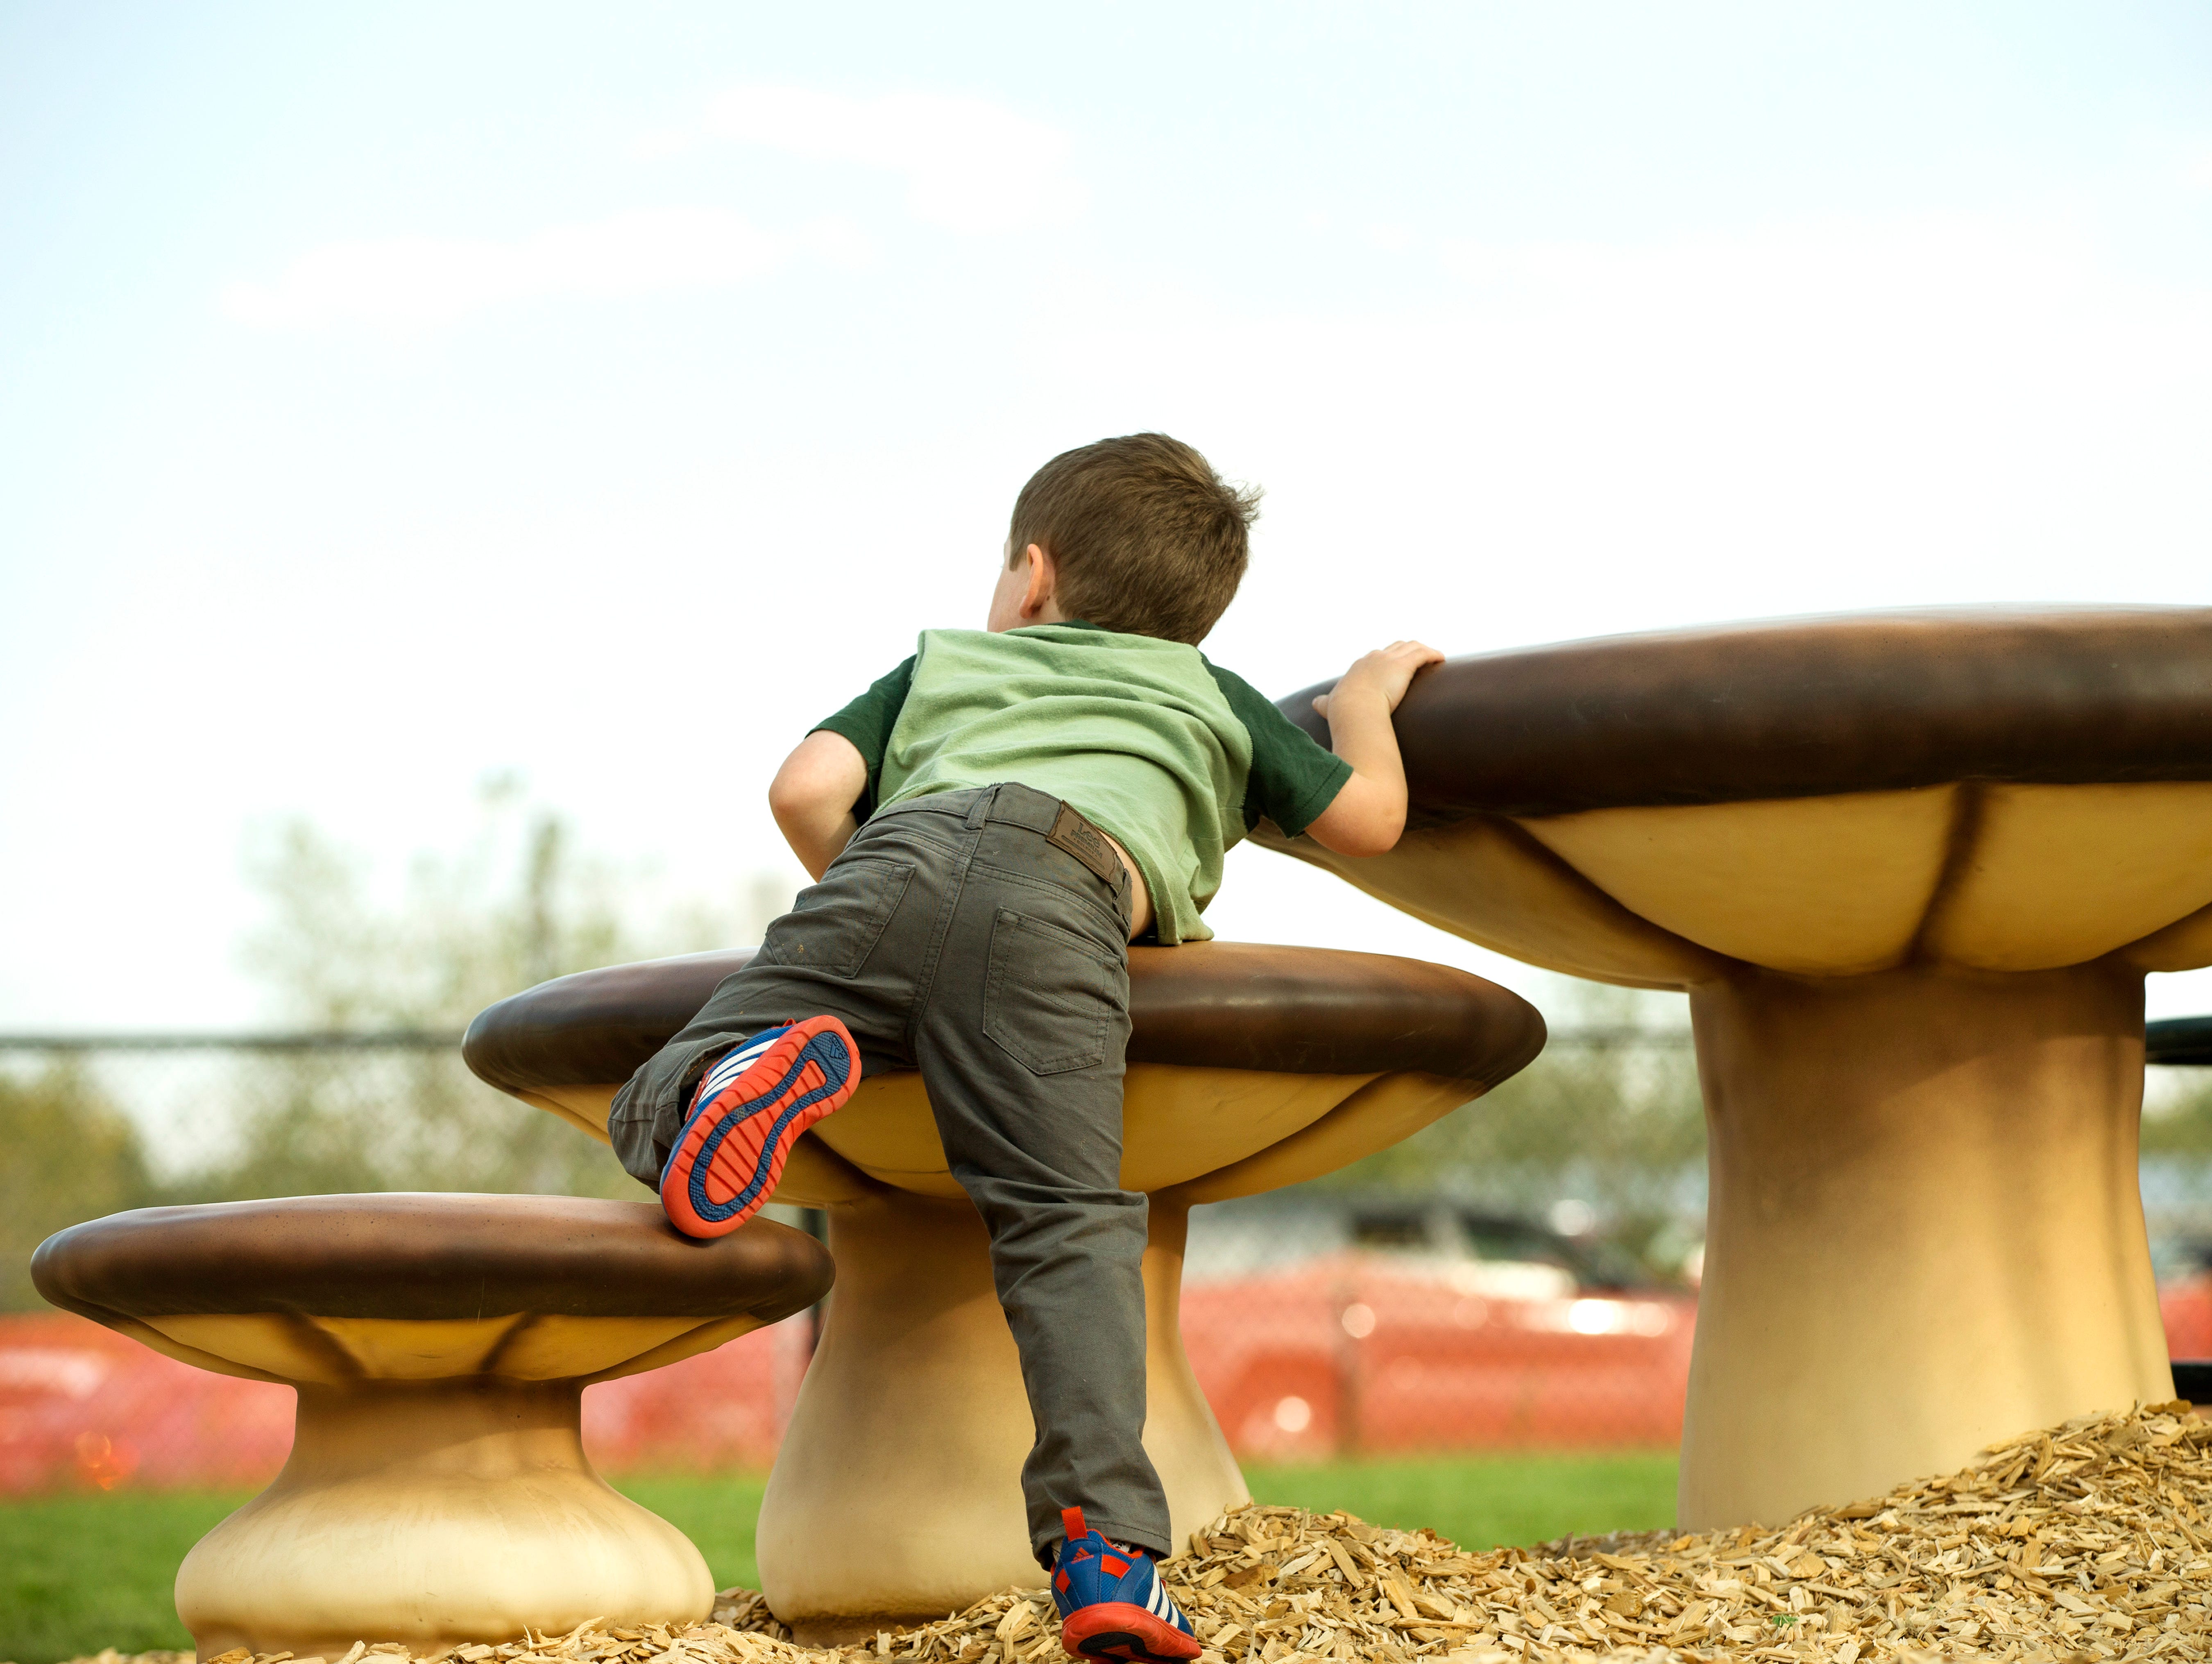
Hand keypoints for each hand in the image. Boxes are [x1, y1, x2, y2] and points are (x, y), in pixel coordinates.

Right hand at [1311, 640, 1443, 720]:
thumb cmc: (1343, 710)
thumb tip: (1315, 703)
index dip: (1387, 660)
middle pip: (1395, 647)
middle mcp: (1374, 658)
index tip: (1395, 666)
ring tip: (1434, 658)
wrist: (1353, 709)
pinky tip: (1440, 659)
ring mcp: (1389, 659)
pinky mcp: (1404, 665)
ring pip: (1411, 646)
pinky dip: (1432, 654)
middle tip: (1418, 659)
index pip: (1376, 656)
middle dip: (1407, 651)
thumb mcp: (1330, 704)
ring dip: (1423, 650)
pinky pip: (1422, 653)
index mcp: (1360, 666)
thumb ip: (1324, 703)